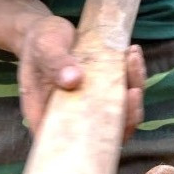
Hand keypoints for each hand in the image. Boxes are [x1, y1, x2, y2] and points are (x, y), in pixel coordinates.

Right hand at [15, 15, 145, 134]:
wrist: (47, 30)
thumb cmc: (39, 43)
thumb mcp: (44, 48)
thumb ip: (55, 64)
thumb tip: (72, 81)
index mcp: (48, 115)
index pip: (73, 143)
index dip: (96, 141)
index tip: (114, 120)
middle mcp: (72, 115)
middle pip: (103, 131)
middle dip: (126, 115)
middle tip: (133, 90)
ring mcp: (91, 104)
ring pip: (119, 111)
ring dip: (133, 88)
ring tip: (132, 59)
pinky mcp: (104, 90)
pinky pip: (124, 91)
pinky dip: (132, 74)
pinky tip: (132, 52)